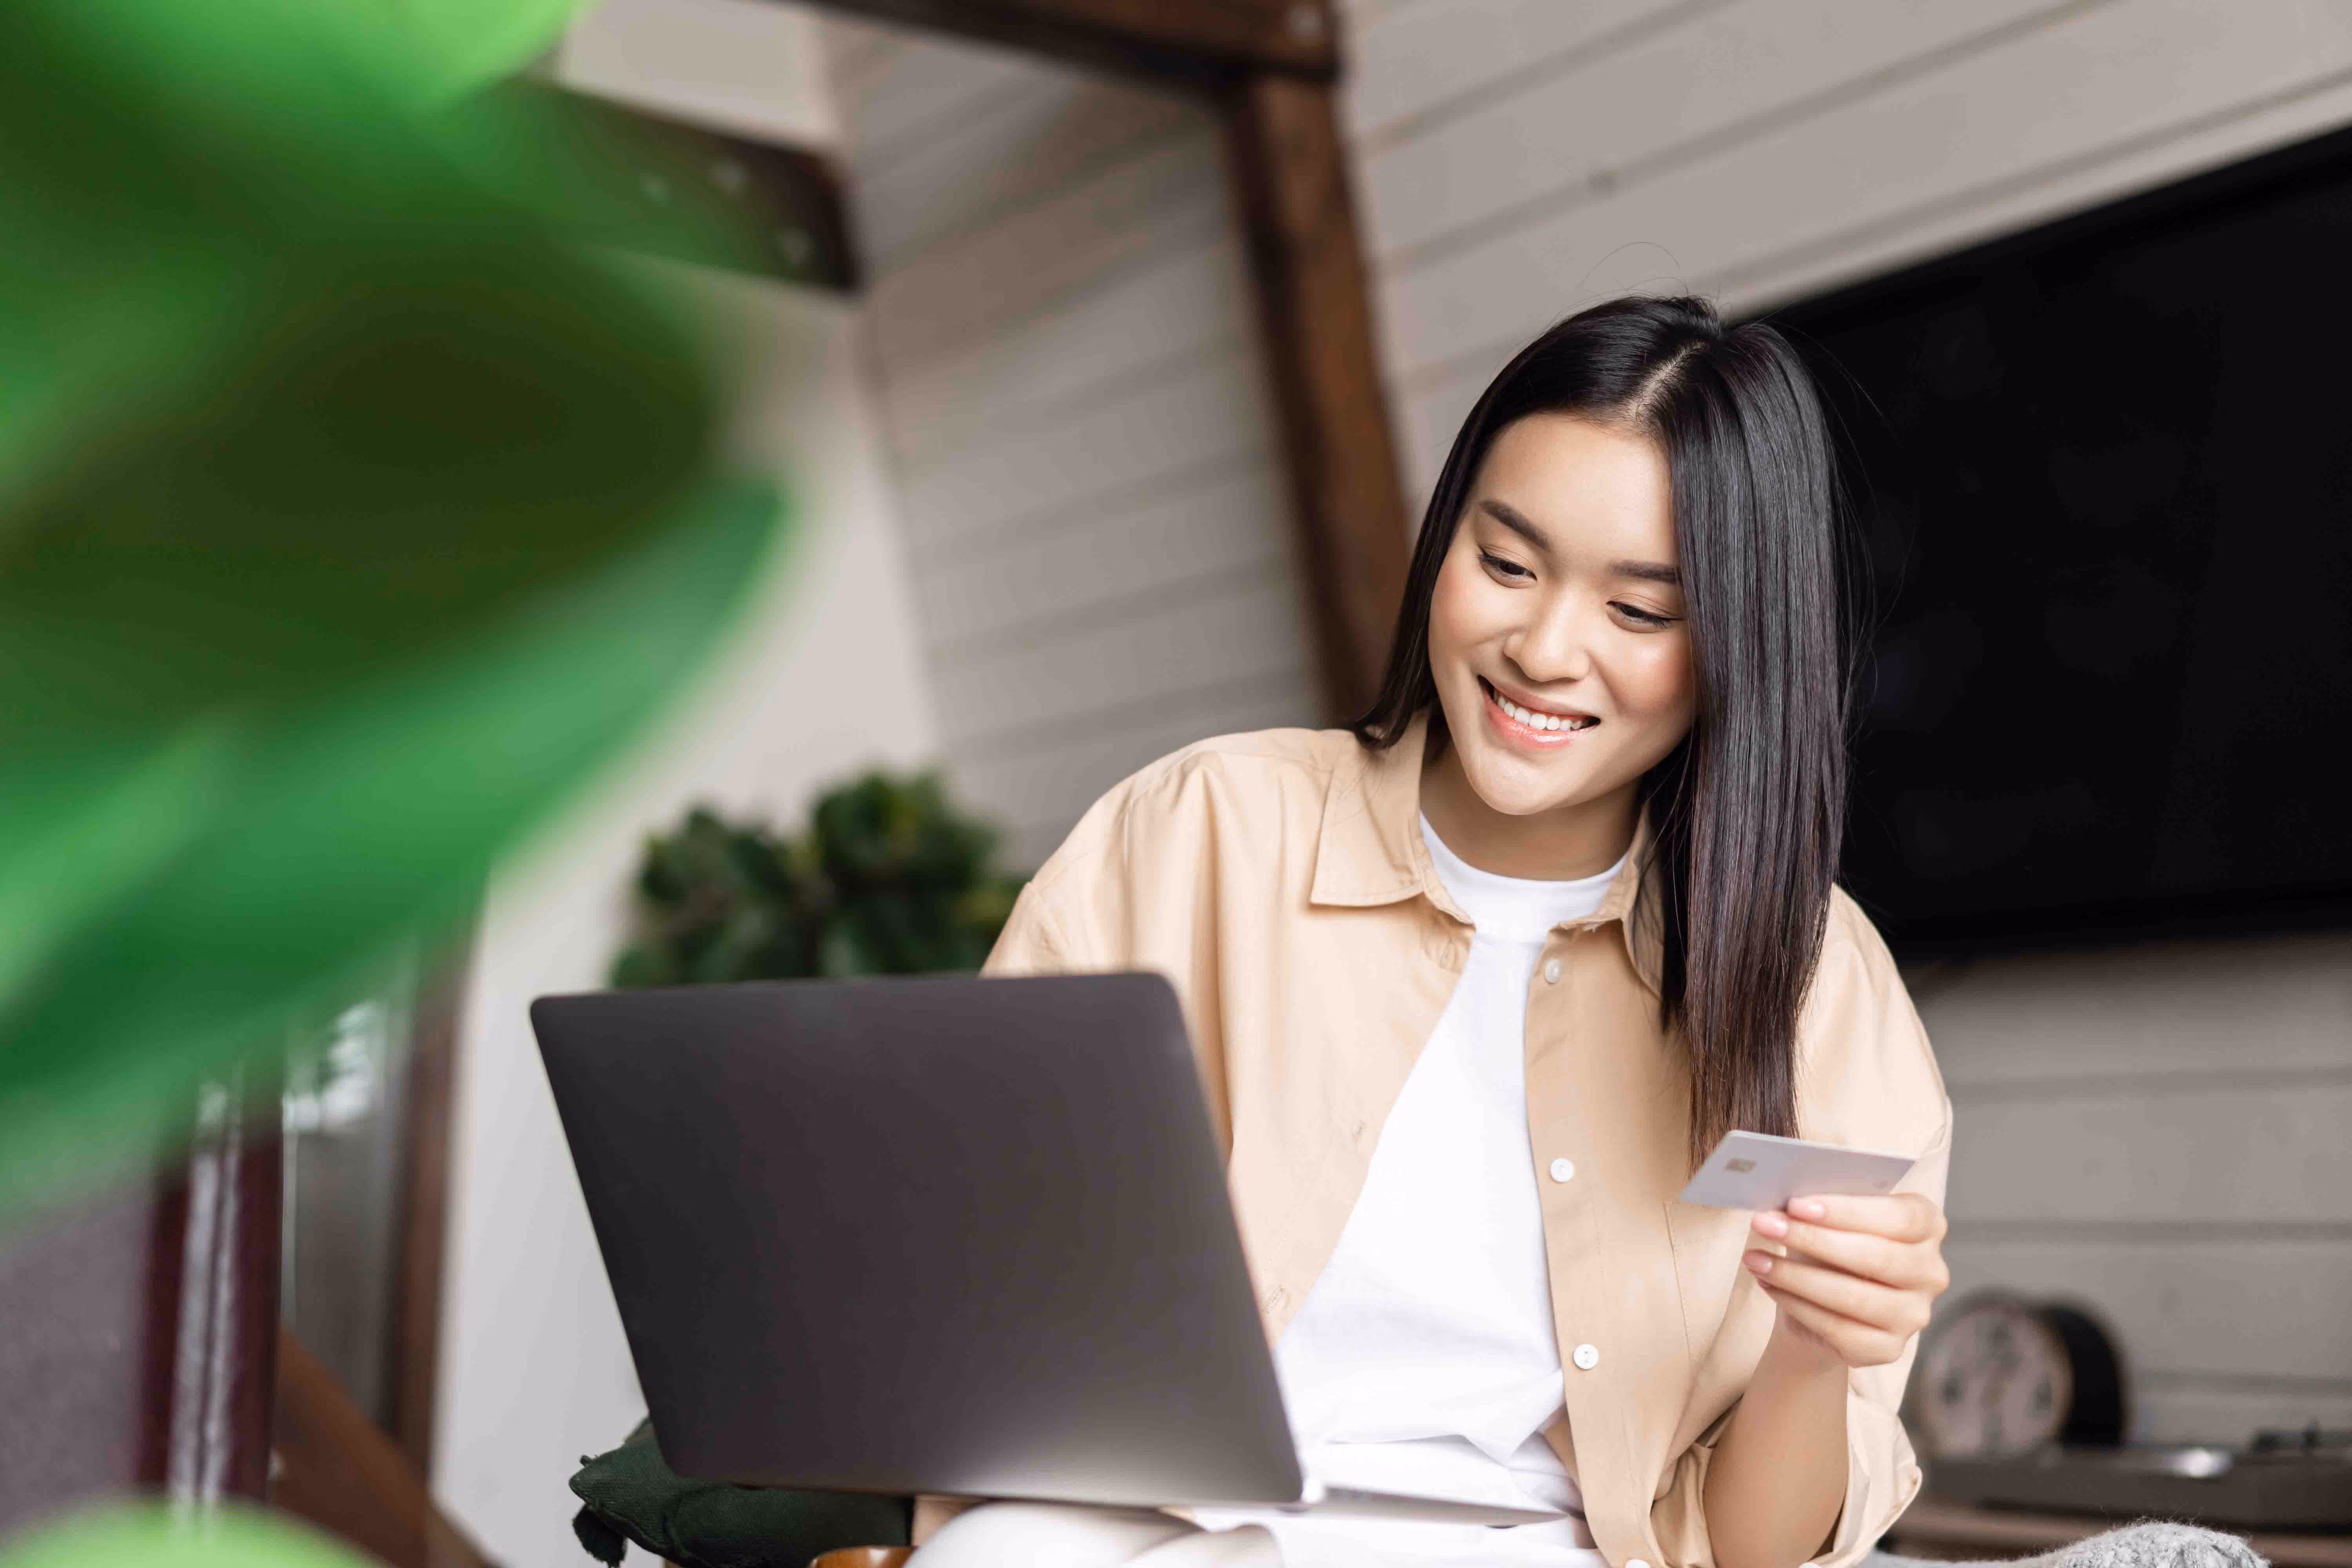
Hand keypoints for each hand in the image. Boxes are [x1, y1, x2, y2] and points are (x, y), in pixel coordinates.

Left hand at [1743, 1193, 1948, 1369]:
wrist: (1821, 1305)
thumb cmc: (1827, 1248)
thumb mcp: (1827, 1219)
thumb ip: (1820, 1206)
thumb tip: (1782, 1199)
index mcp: (1928, 1227)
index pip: (1900, 1216)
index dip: (1848, 1210)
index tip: (1797, 1203)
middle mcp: (1931, 1272)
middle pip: (1875, 1256)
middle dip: (1812, 1239)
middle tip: (1764, 1225)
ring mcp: (1914, 1315)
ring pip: (1853, 1295)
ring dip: (1794, 1275)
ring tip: (1754, 1260)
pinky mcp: (1889, 1349)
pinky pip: (1837, 1328)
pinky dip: (1795, 1305)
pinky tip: (1768, 1285)